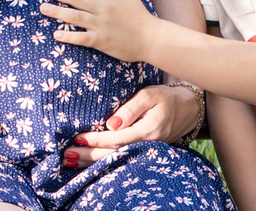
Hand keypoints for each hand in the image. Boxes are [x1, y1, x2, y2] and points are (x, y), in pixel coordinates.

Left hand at [39, 0, 159, 63]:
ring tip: (43, 8)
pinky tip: (57, 34)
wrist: (152, 38)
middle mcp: (103, 9)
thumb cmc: (140, 16)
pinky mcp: (102, 41)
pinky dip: (70, 36)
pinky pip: (83, 38)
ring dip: (58, 12)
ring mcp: (102, 25)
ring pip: (76, 16)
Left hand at [61, 83, 199, 167]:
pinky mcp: (144, 151)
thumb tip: (110, 124)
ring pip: (116, 159)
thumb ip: (130, 108)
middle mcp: (147, 145)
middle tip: (67, 155)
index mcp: (147, 131)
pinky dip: (104, 160)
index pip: (116, 139)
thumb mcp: (149, 95)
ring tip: (71, 161)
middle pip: (113, 154)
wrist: (189, 109)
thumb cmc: (167, 98)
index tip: (78, 137)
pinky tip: (88, 161)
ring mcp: (146, 151)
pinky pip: (122, 158)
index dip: (95, 139)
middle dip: (89, 156)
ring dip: (93, 162)